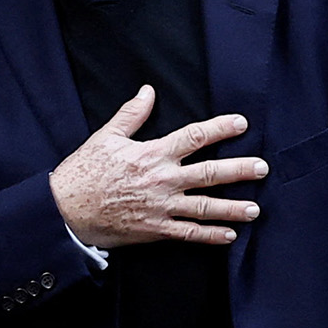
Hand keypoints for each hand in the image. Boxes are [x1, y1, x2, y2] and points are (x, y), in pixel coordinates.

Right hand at [49, 85, 267, 248]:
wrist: (66, 211)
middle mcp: (163, 180)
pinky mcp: (155, 230)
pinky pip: (189, 234)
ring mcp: (161, 207)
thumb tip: (147, 91)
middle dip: (239, 170)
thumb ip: (131, 114)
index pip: (194, 137)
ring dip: (232, 208)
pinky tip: (229, 235)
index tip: (241, 124)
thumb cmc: (84, 171)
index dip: (220, 129)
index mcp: (153, 153)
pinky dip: (210, 236)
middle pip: (209, 173)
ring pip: (205, 207)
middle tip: (262, 168)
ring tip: (255, 209)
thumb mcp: (106, 137)